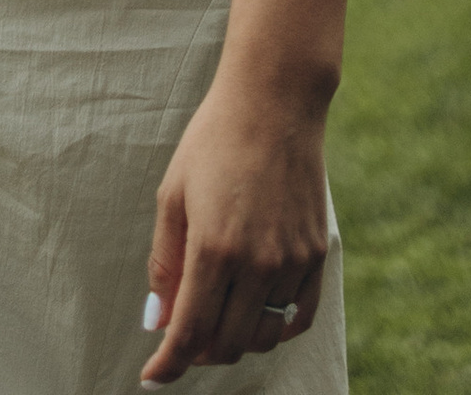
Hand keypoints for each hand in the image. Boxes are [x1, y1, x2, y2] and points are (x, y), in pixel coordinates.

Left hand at [140, 83, 329, 376]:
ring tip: (215, 317)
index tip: (153, 376)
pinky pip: (297, 319)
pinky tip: (253, 311)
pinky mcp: (317, 256)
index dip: (169, 363)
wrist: (274, 102)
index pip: (191, 332)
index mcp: (214, 247)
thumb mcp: (173, 195)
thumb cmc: (213, 142)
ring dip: (235, 340)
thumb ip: (165, 263)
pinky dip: (273, 328)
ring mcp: (293, 262)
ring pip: (264, 337)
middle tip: (181, 338)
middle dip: (199, 351)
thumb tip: (157, 321)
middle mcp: (258, 263)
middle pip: (227, 344)